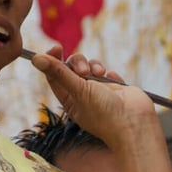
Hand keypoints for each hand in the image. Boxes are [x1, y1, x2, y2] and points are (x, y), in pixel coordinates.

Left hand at [32, 46, 153, 146]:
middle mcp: (83, 95)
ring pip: (91, 68)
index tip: (56, 47)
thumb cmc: (104, 113)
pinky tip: (114, 82)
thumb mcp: (78, 90)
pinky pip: (109, 73)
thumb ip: (59, 73)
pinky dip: (111, 74)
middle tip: (84, 71)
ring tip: (101, 74)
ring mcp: (100, 92)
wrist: (135, 123)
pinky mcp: (115, 88)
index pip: (55, 76)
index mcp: (70, 100)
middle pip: (73, 68)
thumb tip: (36, 59)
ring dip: (94, 66)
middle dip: (78, 63)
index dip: (53, 60)